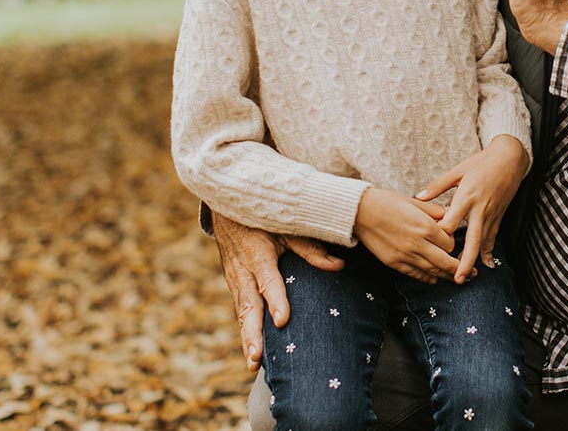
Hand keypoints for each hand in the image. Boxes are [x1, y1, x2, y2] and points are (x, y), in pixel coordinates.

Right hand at [211, 212, 343, 369]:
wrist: (228, 203)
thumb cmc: (264, 214)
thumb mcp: (287, 224)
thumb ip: (310, 247)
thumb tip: (339, 265)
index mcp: (258, 253)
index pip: (268, 281)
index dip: (276, 301)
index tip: (283, 321)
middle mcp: (243, 270)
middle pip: (248, 306)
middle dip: (252, 334)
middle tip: (257, 357)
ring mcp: (235, 279)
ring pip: (241, 313)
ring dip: (246, 338)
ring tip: (253, 363)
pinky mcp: (234, 284)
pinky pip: (239, 310)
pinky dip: (244, 331)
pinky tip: (252, 352)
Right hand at [353, 188, 458, 283]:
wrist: (361, 212)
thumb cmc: (387, 201)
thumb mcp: (414, 201)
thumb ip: (434, 211)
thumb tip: (450, 214)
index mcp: (424, 226)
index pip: (450, 243)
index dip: (455, 244)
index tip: (455, 242)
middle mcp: (417, 243)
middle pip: (445, 262)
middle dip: (460, 268)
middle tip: (472, 274)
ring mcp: (405, 255)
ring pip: (432, 271)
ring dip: (446, 276)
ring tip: (457, 279)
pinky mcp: (394, 263)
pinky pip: (415, 274)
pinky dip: (427, 278)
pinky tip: (434, 278)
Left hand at [416, 135, 528, 282]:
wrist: (509, 159)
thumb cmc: (482, 162)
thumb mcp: (458, 170)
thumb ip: (438, 186)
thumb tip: (419, 197)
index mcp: (466, 197)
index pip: (451, 222)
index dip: (440, 234)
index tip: (429, 244)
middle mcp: (480, 209)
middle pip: (472, 240)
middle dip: (465, 261)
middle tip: (457, 278)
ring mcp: (491, 214)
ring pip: (483, 242)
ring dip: (474, 260)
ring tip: (465, 276)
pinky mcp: (498, 216)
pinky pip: (493, 237)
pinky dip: (489, 251)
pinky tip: (487, 264)